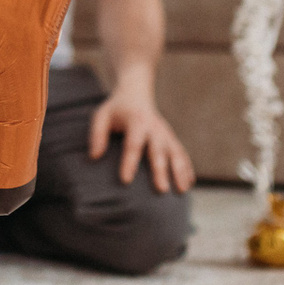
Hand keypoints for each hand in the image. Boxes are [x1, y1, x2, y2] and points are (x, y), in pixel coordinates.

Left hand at [89, 79, 194, 194]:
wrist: (136, 93)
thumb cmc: (116, 109)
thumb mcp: (102, 115)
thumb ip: (97, 134)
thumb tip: (94, 157)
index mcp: (136, 121)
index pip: (133, 144)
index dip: (129, 162)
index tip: (126, 180)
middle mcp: (154, 128)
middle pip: (158, 151)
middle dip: (160, 170)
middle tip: (161, 190)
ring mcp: (165, 133)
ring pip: (175, 153)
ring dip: (180, 171)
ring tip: (182, 191)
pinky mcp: (171, 138)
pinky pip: (181, 153)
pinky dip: (187, 167)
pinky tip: (189, 183)